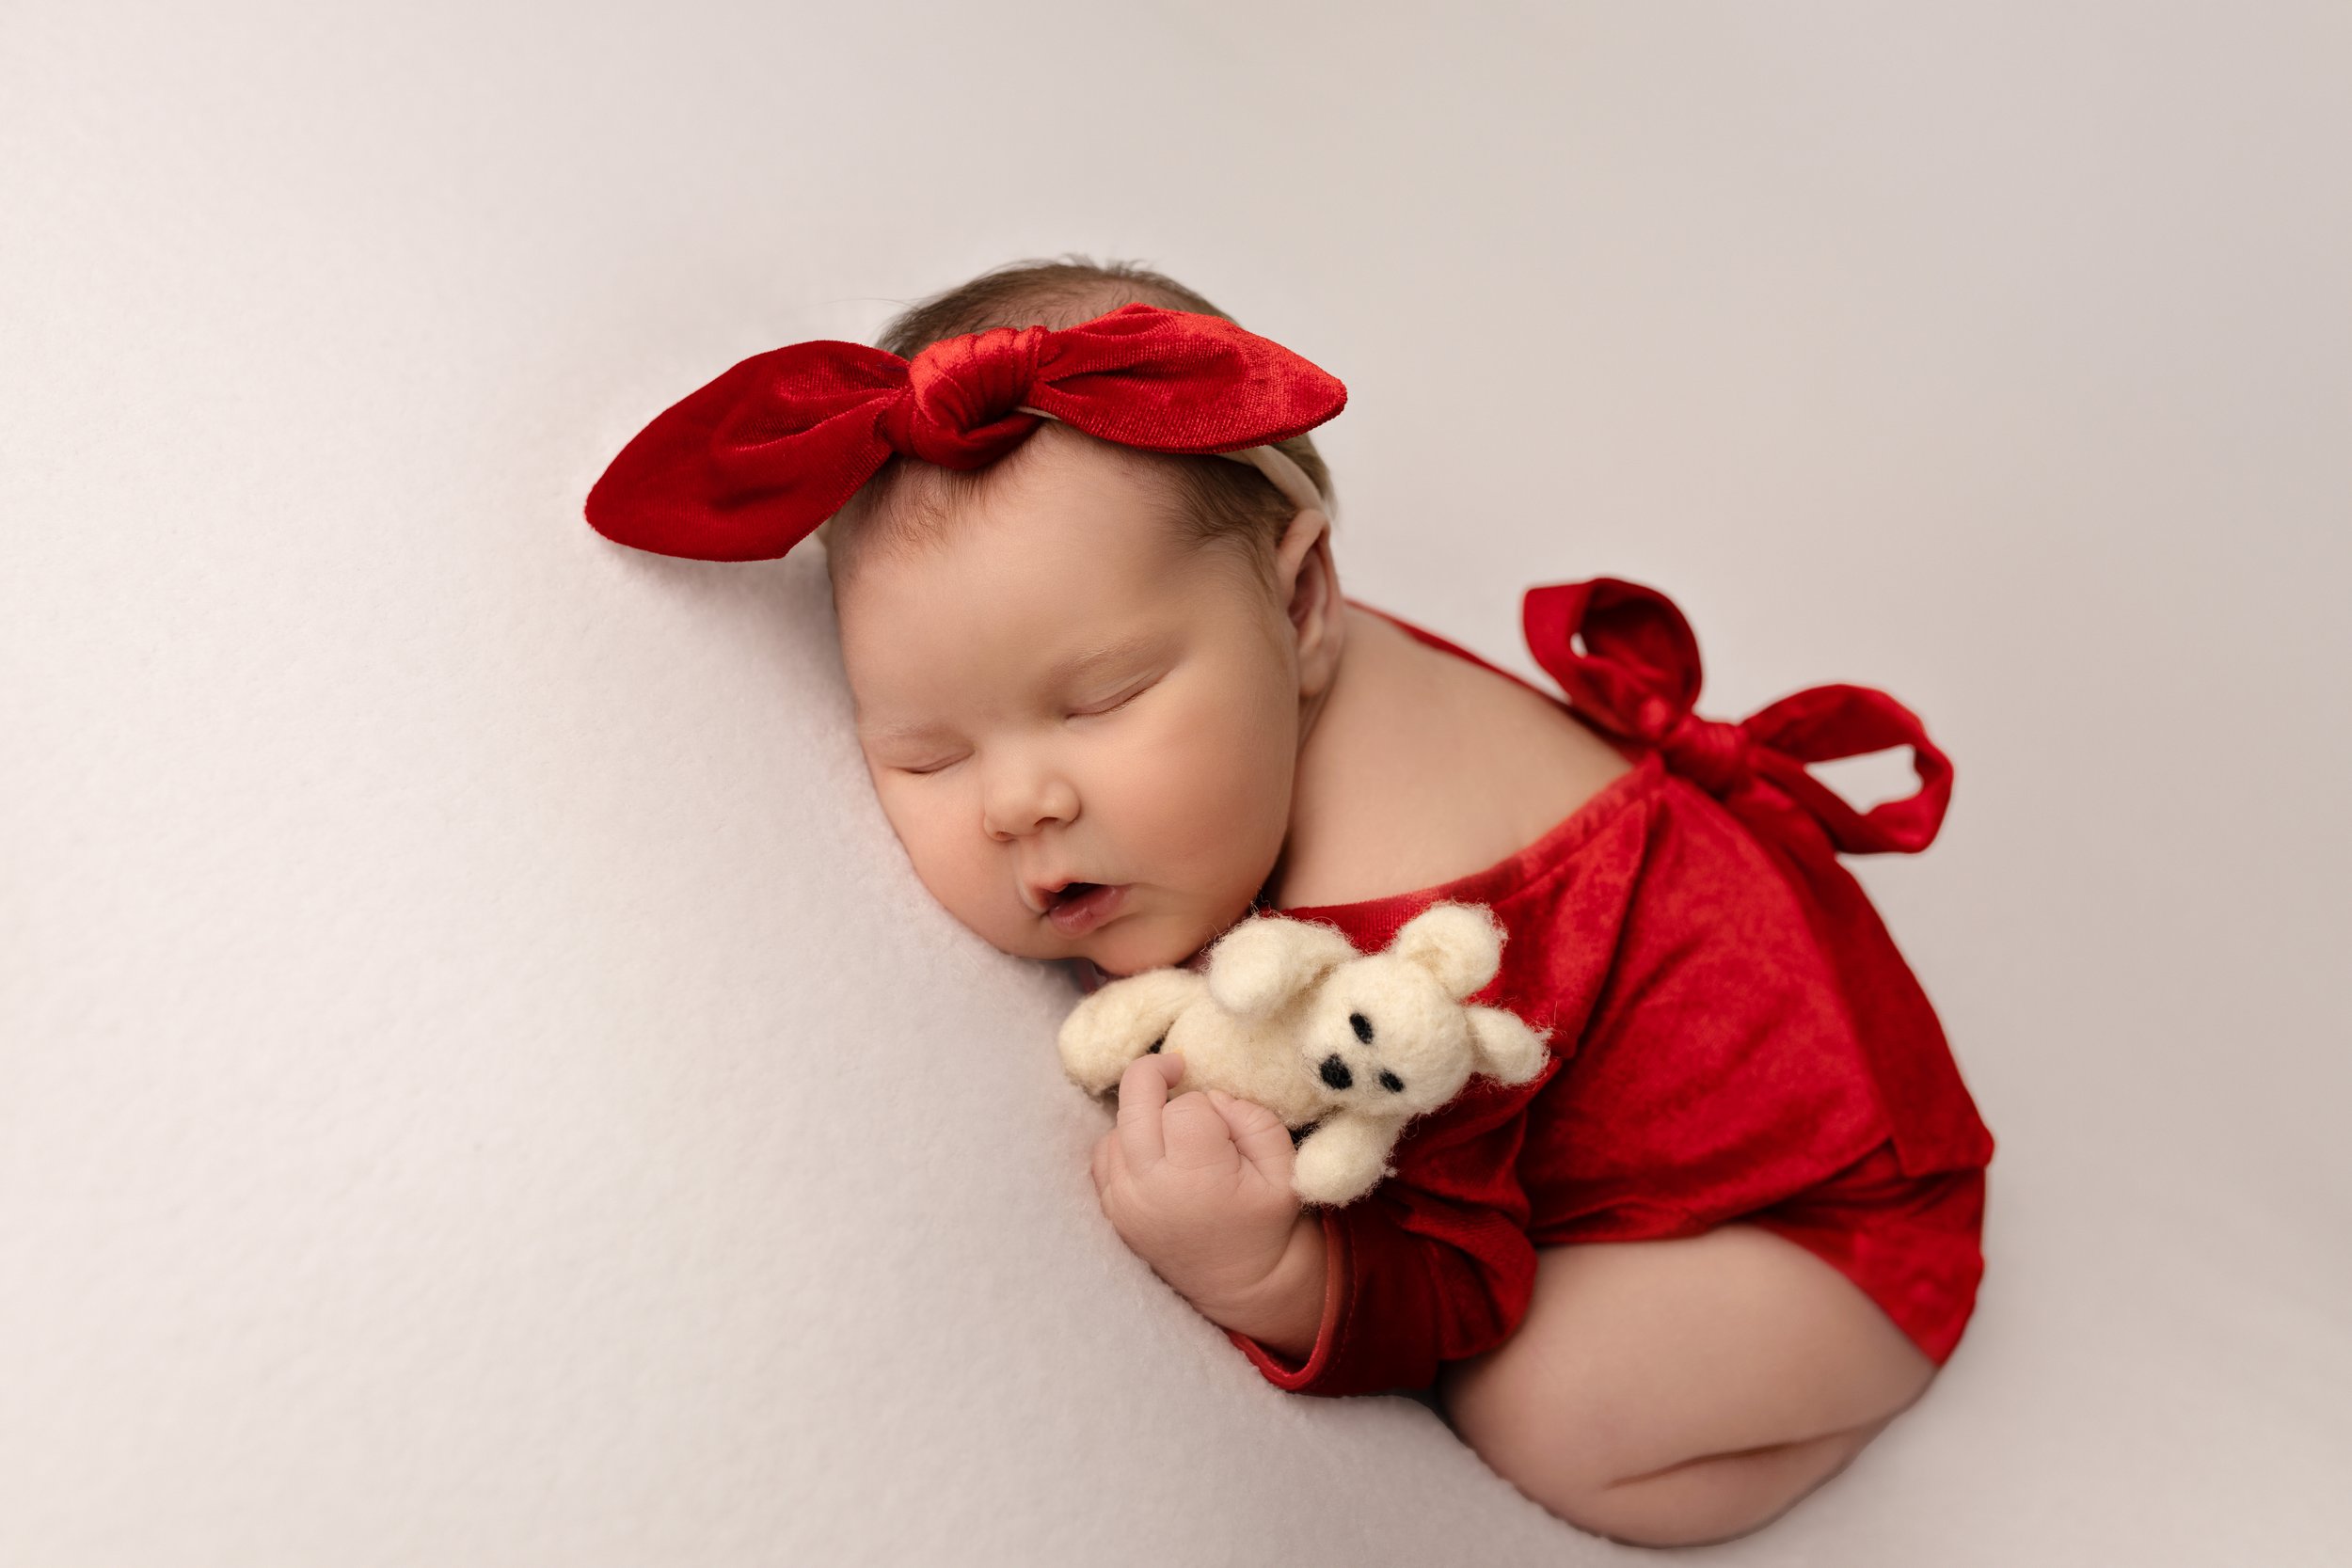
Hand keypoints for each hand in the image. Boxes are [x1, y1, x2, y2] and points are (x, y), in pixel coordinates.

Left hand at [1089, 1053, 1304, 1320]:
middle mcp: (1149, 1189)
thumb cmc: (1266, 1221)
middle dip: (1155, 1075)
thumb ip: (1251, 1117)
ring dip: (1143, 1117)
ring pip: (1116, 1126)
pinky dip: (1125, 1142)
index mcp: (1197, 1179)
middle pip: (1133, 1102)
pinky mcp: (1111, 1210)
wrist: (1240, 1284)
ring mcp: (1123, 1202)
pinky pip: (1104, 1154)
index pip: (1186, 1106)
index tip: (1223, 1124)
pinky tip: (1153, 1150)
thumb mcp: (1284, 1168)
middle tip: (1176, 1069)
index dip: (1206, 1103)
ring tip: (1174, 1132)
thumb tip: (1208, 1096)